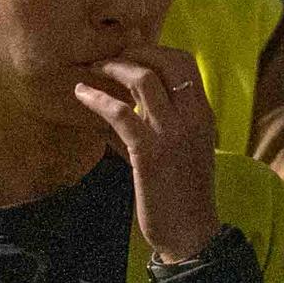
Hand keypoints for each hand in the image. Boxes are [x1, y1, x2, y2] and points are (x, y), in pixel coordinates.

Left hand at [76, 45, 219, 263]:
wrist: (191, 232)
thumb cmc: (183, 194)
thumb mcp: (181, 151)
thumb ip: (158, 126)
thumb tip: (118, 110)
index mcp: (203, 115)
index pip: (186, 63)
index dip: (156, 50)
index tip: (132, 54)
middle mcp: (193, 118)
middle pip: (167, 61)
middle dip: (135, 51)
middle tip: (110, 57)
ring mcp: (172, 134)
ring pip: (143, 80)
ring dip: (114, 67)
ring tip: (94, 69)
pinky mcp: (149, 153)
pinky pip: (119, 113)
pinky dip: (96, 99)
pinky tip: (81, 95)